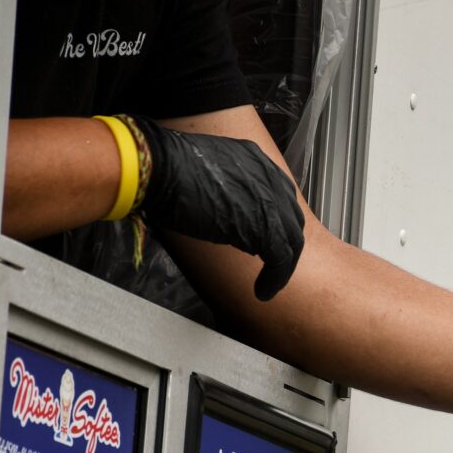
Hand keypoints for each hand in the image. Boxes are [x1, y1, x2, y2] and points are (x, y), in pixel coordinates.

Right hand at [130, 115, 304, 300]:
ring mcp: (272, 202)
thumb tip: (224, 210)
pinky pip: (281, 259)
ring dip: (282, 266)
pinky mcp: (265, 227)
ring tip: (269, 284)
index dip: (276, 218)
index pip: (280, 194)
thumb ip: (226, 186)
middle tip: (272, 263)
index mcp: (257, 160)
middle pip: (291, 217)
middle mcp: (271, 178)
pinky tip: (263, 292)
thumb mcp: (207, 171)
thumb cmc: (168, 168)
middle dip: (284, 242)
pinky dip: (275, 279)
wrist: (161, 169)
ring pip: (291, 240)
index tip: (266, 236)